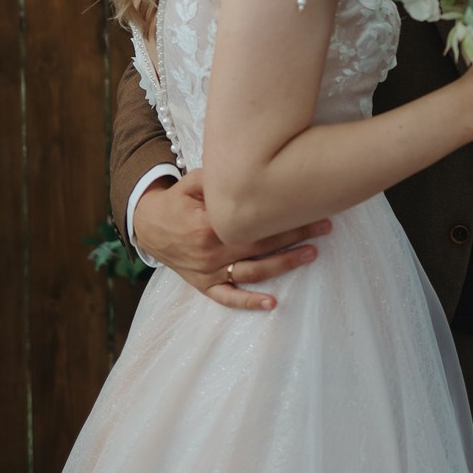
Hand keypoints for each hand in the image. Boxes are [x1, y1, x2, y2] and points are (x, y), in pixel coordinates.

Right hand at [134, 169, 331, 308]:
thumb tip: (248, 168)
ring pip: (252, 272)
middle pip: (262, 245)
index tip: (311, 207)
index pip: (256, 221)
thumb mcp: (193, 181)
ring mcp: (208, 271)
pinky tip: (272, 304)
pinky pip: (227, 298)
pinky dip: (249, 303)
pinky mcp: (203, 284)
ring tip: (312, 254)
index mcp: (210, 225)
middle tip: (324, 227)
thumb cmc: (176, 200)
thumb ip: (218, 178)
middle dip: (296, 236)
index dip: (285, 216)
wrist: (148, 226)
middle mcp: (211, 252)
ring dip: (284, 264)